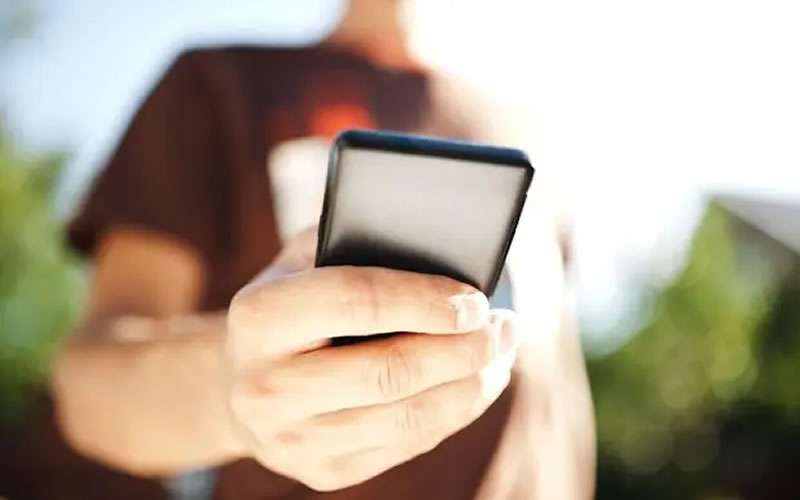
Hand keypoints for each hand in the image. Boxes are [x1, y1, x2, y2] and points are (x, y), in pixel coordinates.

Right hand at [225, 233, 520, 490]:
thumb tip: (448, 250)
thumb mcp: (309, 257)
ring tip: (500, 356)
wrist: (246, 378)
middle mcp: (265, 385)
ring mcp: (292, 438)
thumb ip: (362, 243)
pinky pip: (407, 445)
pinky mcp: (323, 471)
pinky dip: (453, 414)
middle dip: (463, 349)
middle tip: (503, 328)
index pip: (356, 301)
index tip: (476, 300)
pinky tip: (473, 386)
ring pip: (408, 418)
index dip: (426, 299)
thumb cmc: (296, 302)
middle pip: (390, 371)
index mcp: (259, 315)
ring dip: (472, 387)